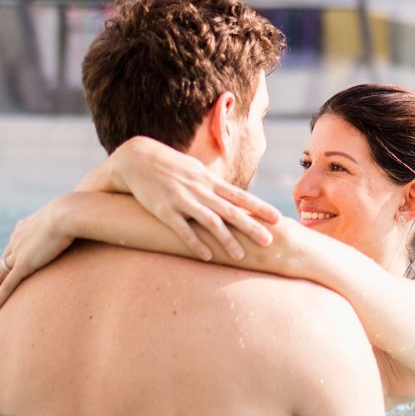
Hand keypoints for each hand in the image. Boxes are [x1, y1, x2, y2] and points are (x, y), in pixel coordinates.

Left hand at [0, 195, 80, 310]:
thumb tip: (80, 218)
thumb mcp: (67, 215)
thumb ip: (67, 219)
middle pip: (3, 258)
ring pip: (0, 273)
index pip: (14, 242)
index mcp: (26, 227)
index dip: (10, 252)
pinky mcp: (23, 266)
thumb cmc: (73, 212)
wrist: (67, 214)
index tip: (7, 258)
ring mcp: (19, 253)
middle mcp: (18, 240)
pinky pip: (8, 285)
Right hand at [106, 137, 280, 263]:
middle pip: (231, 211)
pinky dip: (195, 243)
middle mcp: (200, 190)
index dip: (260, 207)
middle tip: (270, 241)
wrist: (137, 158)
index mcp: (209, 181)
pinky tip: (207, 256)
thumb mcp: (195, 170)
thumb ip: (212, 185)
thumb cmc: (169, 166)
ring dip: (227, 240)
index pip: (240, 196)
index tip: (278, 218)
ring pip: (210, 222)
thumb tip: (231, 196)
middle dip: (251, 226)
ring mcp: (182, 200)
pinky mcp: (164, 210)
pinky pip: (182, 229)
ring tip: (241, 256)